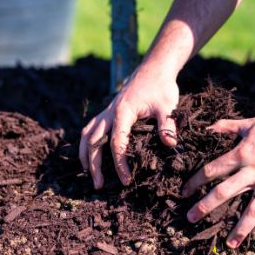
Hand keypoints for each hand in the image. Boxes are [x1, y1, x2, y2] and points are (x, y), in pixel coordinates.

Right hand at [79, 63, 179, 188]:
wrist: (154, 69)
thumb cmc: (161, 87)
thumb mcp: (168, 106)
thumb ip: (168, 125)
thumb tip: (169, 144)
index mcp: (123, 112)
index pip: (116, 143)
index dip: (119, 163)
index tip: (126, 180)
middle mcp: (109, 113)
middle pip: (93, 141)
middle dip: (94, 164)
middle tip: (99, 185)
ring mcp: (106, 112)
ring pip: (86, 135)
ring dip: (85, 155)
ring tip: (88, 174)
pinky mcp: (107, 112)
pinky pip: (90, 129)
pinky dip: (86, 144)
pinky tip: (89, 156)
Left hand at [182, 108, 254, 249]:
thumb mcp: (249, 123)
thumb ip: (226, 126)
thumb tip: (207, 127)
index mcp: (241, 154)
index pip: (211, 170)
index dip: (195, 182)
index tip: (184, 192)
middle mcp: (253, 170)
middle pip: (224, 192)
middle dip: (205, 206)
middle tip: (190, 219)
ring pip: (253, 209)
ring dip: (241, 228)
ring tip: (230, 244)